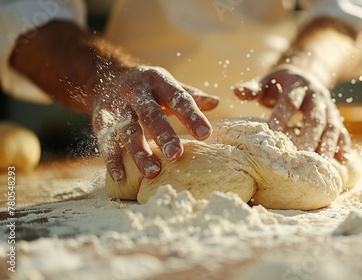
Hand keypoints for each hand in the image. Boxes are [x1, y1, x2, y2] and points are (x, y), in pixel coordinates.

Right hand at [92, 66, 218, 181]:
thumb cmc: (146, 87)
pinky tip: (120, 177)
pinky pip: (105, 141)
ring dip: (139, 152)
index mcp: (158, 81)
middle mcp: (137, 93)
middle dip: (164, 135)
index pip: (178, 98)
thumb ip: (189, 95)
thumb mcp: (167, 84)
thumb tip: (216, 102)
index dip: (191, 116)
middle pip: (151, 114)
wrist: (103, 75)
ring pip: (127, 130)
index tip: (205, 134)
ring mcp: (117, 106)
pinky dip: (112, 160)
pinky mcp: (100, 120)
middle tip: (176, 155)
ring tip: (152, 172)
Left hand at [233, 65, 350, 161]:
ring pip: (331, 126)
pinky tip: (342, 161)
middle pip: (315, 117)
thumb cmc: (279, 83)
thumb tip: (236, 91)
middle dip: (309, 136)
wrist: (305, 74)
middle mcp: (316, 96)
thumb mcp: (266, 81)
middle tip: (301, 154)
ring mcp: (329, 107)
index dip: (281, 117)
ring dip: (327, 145)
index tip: (272, 133)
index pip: (289, 102)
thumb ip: (252, 88)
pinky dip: (343, 146)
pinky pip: (342, 132)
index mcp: (298, 85)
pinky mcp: (335, 118)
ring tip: (320, 163)